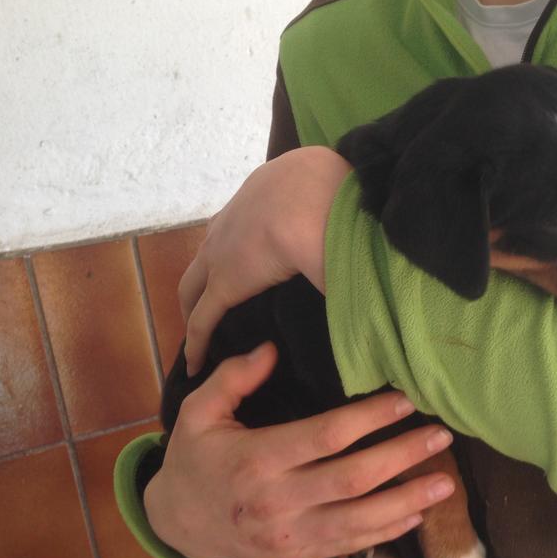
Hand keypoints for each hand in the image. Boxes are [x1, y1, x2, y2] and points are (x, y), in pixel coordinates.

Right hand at [144, 342, 455, 557]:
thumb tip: (271, 348)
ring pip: (360, 519)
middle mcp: (278, 501)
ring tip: (446, 482)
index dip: (369, 417)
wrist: (177, 526)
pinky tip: (418, 515)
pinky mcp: (299, 555)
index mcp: (256, 460)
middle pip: (353, 479)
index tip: (405, 400)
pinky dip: (387, 532)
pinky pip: (350, 545)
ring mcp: (291, 535)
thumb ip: (232, 378)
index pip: (325, 435)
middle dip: (402, 456)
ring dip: (408, 500)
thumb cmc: (193, 461)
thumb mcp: (197, 413)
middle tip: (441, 436)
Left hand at [180, 146, 350, 374]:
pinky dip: (198, 342)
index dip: (234, 250)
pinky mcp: (224, 285)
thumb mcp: (330, 200)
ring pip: (194, 285)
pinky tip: (196, 362)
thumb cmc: (333, 195)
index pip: (236, 228)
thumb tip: (362, 251)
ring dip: (194, 307)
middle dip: (202, 280)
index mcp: (258, 200)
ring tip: (201, 333)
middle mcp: (231, 222)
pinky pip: (202, 320)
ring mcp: (221, 253)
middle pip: (205, 256)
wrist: (314, 196)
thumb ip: (338, 227)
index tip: (241, 266)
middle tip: (207, 305)